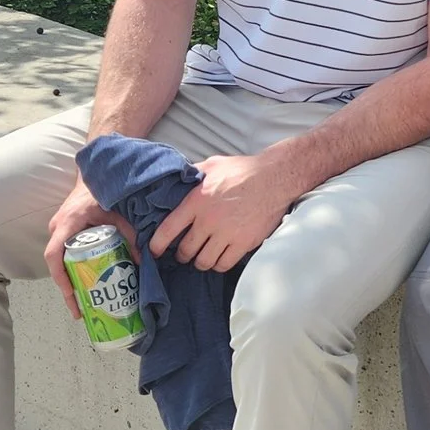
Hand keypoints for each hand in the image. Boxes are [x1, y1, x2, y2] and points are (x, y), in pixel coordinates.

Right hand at [44, 182, 131, 317]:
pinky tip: (86, 284)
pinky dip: (74, 270)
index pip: (55, 254)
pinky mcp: (65, 232)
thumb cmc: (103, 191)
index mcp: (67, 224)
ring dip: (70, 282)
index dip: (61, 277)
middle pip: (57, 264)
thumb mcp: (119, 213)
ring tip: (83, 305)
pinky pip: (66, 255)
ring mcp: (59, 231)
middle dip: (67, 289)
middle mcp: (58, 229)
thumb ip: (130, 235)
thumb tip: (143, 260)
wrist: (94, 175)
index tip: (71, 295)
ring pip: (61, 262)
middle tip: (80, 311)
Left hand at [149, 151, 298, 273]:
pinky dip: (219, 264)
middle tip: (184, 252)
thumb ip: (193, 174)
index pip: (168, 229)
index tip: (154, 250)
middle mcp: (209, 220)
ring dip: (200, 261)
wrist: (275, 178)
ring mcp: (227, 234)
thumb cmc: (244, 170)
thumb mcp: (213, 165)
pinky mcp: (244, 243)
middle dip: (181, 254)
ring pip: (203, 262)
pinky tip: (220, 258)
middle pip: (185, 250)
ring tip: (202, 256)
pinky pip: (224, 264)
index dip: (157, 244)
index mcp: (197, 201)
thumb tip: (178, 178)